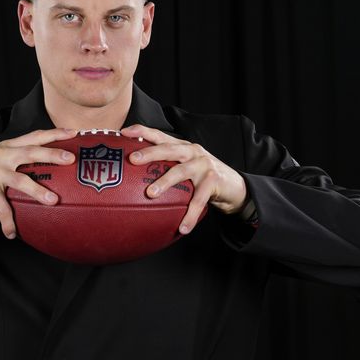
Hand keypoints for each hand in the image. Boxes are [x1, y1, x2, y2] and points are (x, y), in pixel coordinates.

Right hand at [0, 128, 77, 238]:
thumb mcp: (2, 159)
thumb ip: (22, 159)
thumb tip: (53, 166)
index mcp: (9, 147)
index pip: (35, 136)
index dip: (54, 133)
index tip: (74, 132)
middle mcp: (2, 155)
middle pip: (30, 152)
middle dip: (51, 154)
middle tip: (70, 159)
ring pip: (19, 180)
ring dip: (37, 191)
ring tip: (53, 201)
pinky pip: (0, 207)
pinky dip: (7, 221)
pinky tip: (12, 233)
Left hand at [120, 124, 248, 234]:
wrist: (235, 186)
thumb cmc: (201, 178)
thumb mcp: (184, 168)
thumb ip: (164, 169)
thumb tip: (131, 182)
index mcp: (181, 146)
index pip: (159, 135)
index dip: (142, 131)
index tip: (124, 133)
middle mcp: (192, 151)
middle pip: (168, 149)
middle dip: (150, 152)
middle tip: (132, 159)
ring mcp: (203, 165)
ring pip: (181, 172)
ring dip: (165, 182)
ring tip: (150, 194)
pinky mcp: (214, 181)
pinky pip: (198, 200)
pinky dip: (189, 215)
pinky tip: (182, 228)